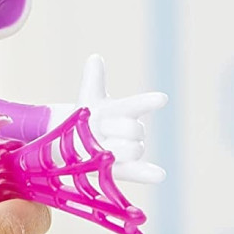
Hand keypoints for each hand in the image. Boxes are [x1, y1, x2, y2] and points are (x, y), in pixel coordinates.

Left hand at [76, 53, 166, 184]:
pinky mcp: (122, 170)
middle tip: (98, 128)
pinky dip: (147, 173)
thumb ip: (93, 80)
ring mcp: (127, 150)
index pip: (137, 105)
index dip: (149, 102)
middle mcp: (130, 130)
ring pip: (135, 149)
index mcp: (122, 111)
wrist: (72, 142)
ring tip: (101, 148)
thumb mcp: (87, 99)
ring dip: (117, 148)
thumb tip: (95, 58)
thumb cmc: (84, 118)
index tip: (162, 99)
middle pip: (133, 129)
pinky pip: (137, 171)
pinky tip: (160, 175)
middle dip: (114, 128)